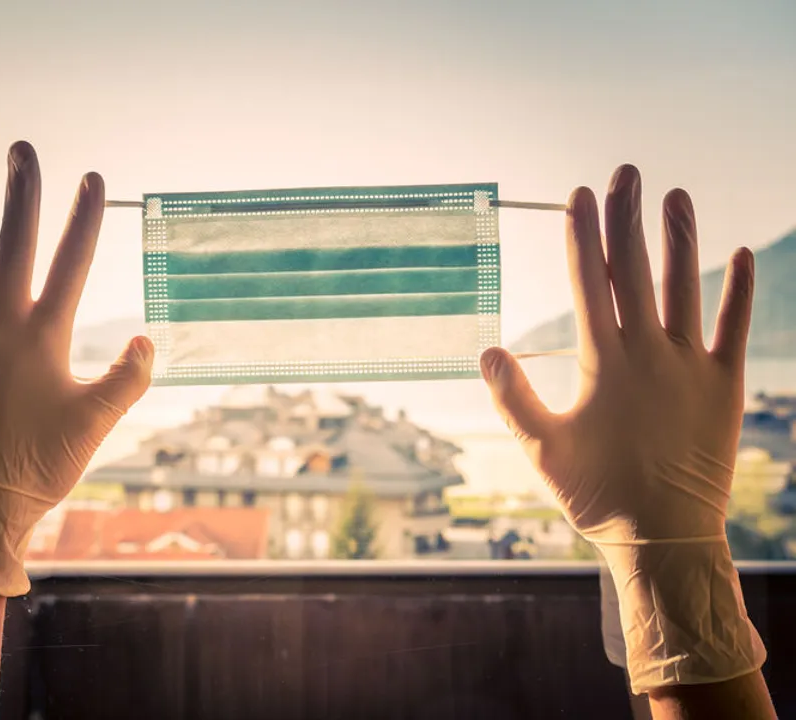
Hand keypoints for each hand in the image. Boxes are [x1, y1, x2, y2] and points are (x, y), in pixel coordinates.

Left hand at [0, 141, 153, 595]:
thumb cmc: (44, 463)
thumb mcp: (98, 421)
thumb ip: (128, 377)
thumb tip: (148, 337)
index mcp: (47, 336)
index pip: (72, 262)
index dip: (85, 217)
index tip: (94, 179)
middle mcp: (2, 323)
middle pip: (16, 243)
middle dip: (25, 193)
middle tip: (26, 149)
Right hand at [481, 165, 764, 692]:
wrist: (664, 536)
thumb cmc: (595, 494)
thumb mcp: (540, 448)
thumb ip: (511, 397)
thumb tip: (486, 350)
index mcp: (601, 364)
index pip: (587, 284)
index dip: (580, 236)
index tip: (577, 196)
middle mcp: (647, 353)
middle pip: (633, 271)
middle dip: (626, 218)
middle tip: (624, 172)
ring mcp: (689, 366)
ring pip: (684, 287)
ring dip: (679, 239)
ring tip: (675, 195)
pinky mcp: (724, 385)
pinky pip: (735, 328)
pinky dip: (739, 291)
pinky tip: (739, 255)